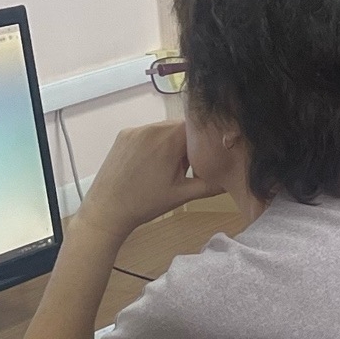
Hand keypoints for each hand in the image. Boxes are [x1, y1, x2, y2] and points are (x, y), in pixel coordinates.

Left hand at [78, 121, 222, 239]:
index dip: (207, 141)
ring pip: (165, 129)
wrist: (106, 211)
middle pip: (182, 127)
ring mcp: (135, 130)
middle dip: (189, 143)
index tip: (210, 156)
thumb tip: (233, 179)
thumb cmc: (145, 204)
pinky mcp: (123, 135)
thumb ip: (212, 184)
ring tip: (169, 168)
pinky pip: (148, 133)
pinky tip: (152, 165)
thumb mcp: (183, 195)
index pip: (199, 128)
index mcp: (169, 139)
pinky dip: (155, 144)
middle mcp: (152, 128)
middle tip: (190, 166)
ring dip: (172, 143)